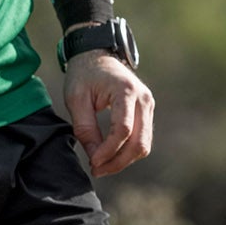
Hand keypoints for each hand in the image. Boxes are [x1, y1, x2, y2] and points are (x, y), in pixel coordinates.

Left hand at [64, 49, 153, 176]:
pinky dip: (127, 151)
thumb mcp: (76, 99)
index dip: (108, 151)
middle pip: (139, 142)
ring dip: (124, 160)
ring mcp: (148, 105)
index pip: (122, 130)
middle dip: (118, 161)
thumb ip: (85, 129)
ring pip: (143, 144)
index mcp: (125, 91)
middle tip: (97, 170)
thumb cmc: (83, 74)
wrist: (96, 54)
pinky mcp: (146, 111)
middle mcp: (143, 98)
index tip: (92, 163)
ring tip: (101, 166)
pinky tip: (110, 156)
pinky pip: (142, 139)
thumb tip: (96, 158)